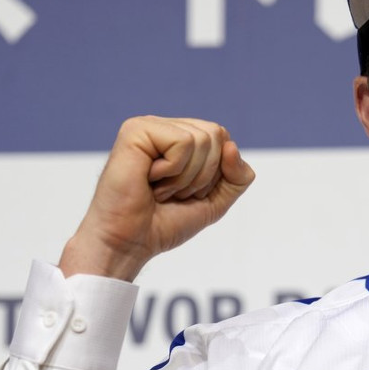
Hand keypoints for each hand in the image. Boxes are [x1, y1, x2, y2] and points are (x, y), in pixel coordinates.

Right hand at [59, 116, 254, 280]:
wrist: (131, 242)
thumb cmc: (164, 223)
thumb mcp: (215, 201)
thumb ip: (237, 176)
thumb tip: (231, 145)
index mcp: (180, 138)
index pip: (223, 139)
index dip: (216, 173)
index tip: (188, 193)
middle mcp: (165, 128)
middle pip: (216, 135)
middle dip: (203, 175)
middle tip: (172, 192)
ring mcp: (149, 126)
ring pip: (202, 139)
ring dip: (186, 177)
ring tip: (159, 188)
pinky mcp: (136, 130)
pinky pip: (183, 142)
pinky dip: (173, 171)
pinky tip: (149, 179)